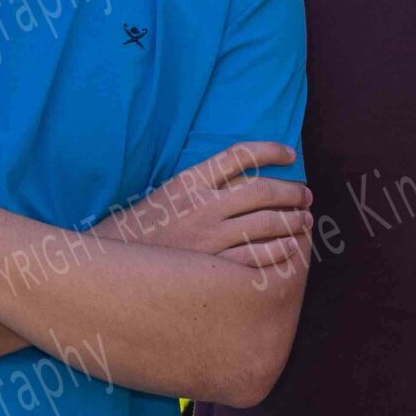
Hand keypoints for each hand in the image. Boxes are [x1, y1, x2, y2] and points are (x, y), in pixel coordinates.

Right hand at [96, 143, 311, 270]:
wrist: (110, 265)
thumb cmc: (138, 230)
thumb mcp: (165, 194)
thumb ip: (199, 184)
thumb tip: (238, 178)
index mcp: (190, 180)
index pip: (240, 154)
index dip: (270, 149)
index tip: (290, 154)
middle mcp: (202, 205)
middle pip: (263, 190)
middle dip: (292, 192)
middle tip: (306, 197)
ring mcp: (209, 237)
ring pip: (266, 223)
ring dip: (293, 221)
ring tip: (304, 222)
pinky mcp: (212, 266)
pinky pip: (257, 256)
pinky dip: (279, 250)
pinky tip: (290, 248)